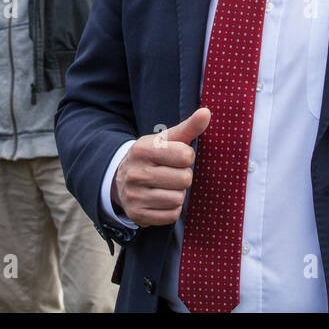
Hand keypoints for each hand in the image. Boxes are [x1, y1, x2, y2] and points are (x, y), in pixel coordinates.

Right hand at [111, 107, 210, 226]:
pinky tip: (162, 200)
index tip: (176, 157)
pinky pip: (171, 215)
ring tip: (166, 186)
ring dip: (178, 193)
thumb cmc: (153, 156)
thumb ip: (189, 127)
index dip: (186, 157)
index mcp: (142, 149)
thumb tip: (206, 112)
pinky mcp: (138, 214)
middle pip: (184, 179)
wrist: (121, 179)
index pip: (185, 155)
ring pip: (178, 199)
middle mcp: (135, 172)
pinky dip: (172, 209)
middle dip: (183, 176)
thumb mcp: (166, 139)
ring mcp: (134, 195)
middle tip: (171, 173)